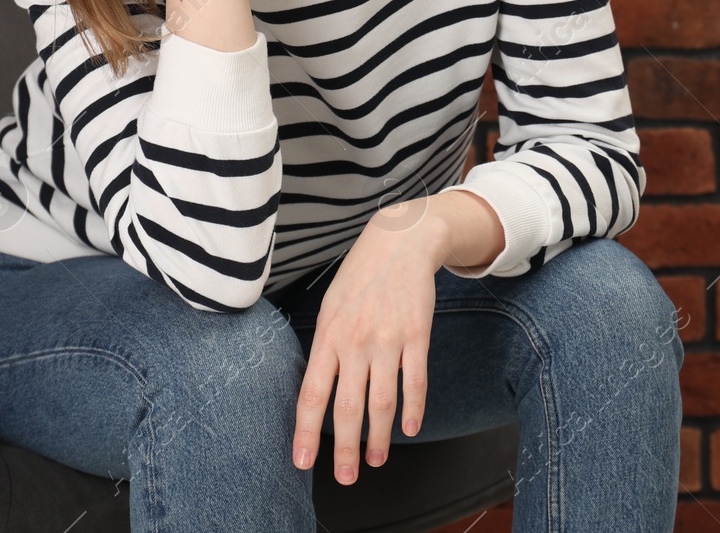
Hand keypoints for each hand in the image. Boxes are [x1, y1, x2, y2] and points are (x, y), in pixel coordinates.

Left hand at [292, 204, 444, 482]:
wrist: (400, 242)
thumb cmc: (360, 277)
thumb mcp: (330, 307)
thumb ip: (326, 348)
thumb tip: (318, 391)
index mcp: (328, 336)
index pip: (312, 394)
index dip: (306, 433)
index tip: (302, 462)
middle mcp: (355, 342)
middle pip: (347, 407)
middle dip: (344, 449)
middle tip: (345, 477)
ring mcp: (388, 340)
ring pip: (382, 402)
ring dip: (378, 438)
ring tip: (375, 461)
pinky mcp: (417, 335)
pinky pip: (415, 382)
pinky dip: (413, 409)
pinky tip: (409, 428)